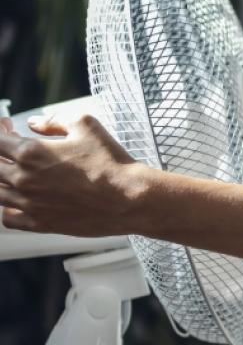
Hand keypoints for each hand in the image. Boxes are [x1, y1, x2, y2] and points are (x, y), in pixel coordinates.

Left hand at [0, 113, 147, 236]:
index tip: (7, 127)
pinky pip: (8, 218)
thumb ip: (54, 121)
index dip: (0, 131)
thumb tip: (34, 123)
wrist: (129, 197)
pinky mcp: (40, 223)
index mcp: (31, 153)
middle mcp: (24, 179)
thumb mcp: (86, 126)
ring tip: (16, 174)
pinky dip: (7, 208)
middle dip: (0, 154)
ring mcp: (30, 204)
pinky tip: (19, 201)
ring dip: (3, 180)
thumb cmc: (111, 162)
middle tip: (12, 149)